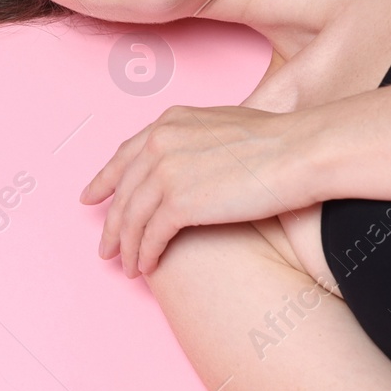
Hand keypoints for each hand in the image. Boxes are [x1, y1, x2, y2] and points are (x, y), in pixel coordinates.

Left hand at [78, 103, 312, 277]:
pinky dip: (145, 255)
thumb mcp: (223, 126)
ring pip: (131, 218)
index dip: (104, 179)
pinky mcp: (178, 203)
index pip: (125, 155)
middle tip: (105, 247)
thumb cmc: (278, 142)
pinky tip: (147, 268)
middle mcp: (159, 142)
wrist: (299, 152)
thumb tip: (191, 162)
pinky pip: (150, 236)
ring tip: (126, 267)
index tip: (90, 197)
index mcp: (169, 122)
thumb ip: (195, 140)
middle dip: (111, 223)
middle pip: (123, 191)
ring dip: (126, 247)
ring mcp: (166, 172)